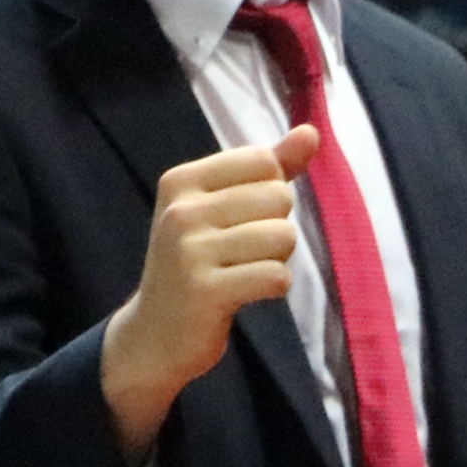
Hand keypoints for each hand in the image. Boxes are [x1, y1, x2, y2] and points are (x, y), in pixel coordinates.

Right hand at [97, 130, 310, 456]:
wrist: (154, 334)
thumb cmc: (197, 262)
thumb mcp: (222, 207)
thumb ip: (271, 168)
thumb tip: (311, 132)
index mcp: (180, 180)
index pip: (263, 161)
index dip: (269, 191)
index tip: (238, 218)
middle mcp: (181, 211)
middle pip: (278, 198)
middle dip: (276, 228)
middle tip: (240, 252)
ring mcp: (189, 252)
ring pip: (282, 237)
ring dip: (276, 260)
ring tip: (243, 272)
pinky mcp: (205, 291)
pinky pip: (276, 276)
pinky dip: (273, 286)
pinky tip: (245, 293)